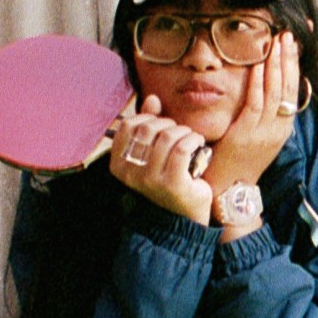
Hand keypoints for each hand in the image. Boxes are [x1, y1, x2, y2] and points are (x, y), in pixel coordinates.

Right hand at [109, 98, 213, 224]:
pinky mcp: (172, 184)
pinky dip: (193, 140)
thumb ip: (149, 126)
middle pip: (148, 128)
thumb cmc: (168, 181)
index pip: (128, 126)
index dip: (147, 118)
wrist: (183, 218)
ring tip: (190, 139)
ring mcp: (150, 180)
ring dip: (183, 132)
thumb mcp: (154, 154)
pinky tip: (198, 144)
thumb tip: (152, 99)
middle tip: (179, 133)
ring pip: (166, 136)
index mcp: (119, 165)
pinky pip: (181, 149)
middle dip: (168, 124)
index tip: (161, 125)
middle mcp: (131, 173)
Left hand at [202, 34, 301, 202]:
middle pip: (287, 87)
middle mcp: (278, 129)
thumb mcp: (258, 136)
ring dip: (275, 65)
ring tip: (276, 43)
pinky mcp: (246, 134)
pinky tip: (257, 66)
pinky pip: (254, 104)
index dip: (294, 65)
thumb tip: (264, 88)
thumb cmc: (238, 161)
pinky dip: (256, 83)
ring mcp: (263, 132)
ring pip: (274, 92)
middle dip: (288, 59)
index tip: (293, 44)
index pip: (292, 90)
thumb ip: (263, 114)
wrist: (229, 189)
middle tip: (287, 35)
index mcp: (282, 128)